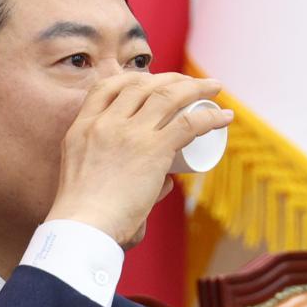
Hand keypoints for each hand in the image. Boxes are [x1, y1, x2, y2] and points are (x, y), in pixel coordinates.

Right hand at [46, 71, 228, 245]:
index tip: (151, 82)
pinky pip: (189, 123)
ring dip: (195, 87)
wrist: (83, 228)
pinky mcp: (153, 149)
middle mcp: (105, 123)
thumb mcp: (89, 181)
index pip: (105, 87)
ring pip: (168, 95)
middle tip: (188, 85)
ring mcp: (129, 133)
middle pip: (141, 84)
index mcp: (81, 128)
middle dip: (169, 78)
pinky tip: (225, 117)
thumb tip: (166, 183)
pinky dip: (211, 117)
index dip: (131, 79)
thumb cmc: (85, 218)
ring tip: (213, 88)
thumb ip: (122, 180)